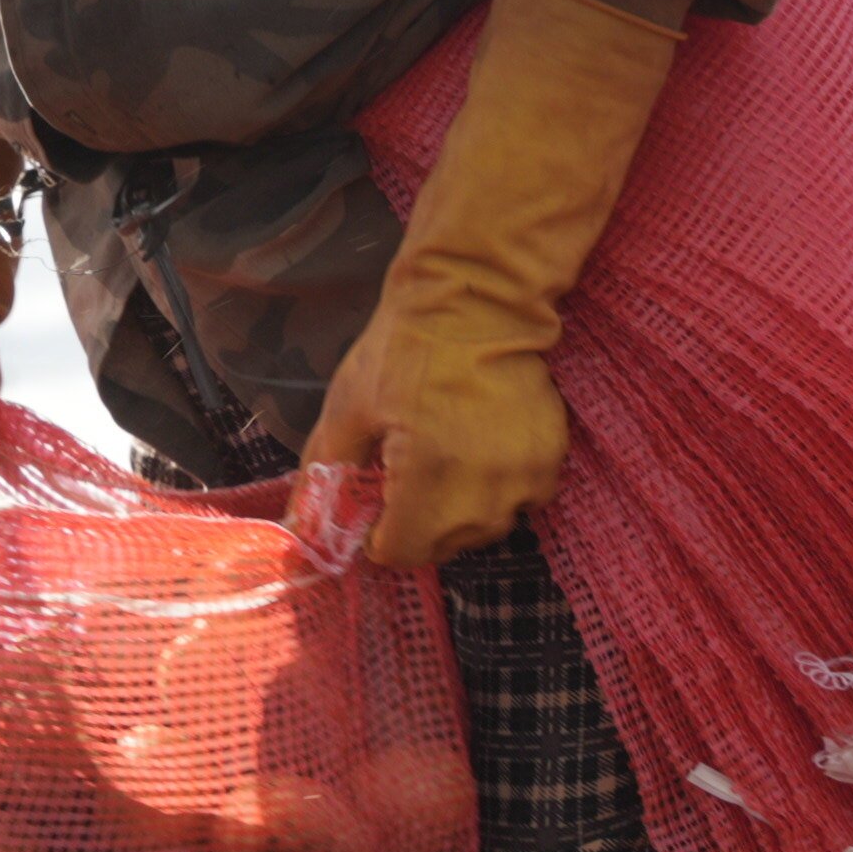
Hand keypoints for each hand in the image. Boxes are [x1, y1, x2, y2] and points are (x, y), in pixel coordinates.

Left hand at [301, 0, 683, 567]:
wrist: (480, 300)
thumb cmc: (405, 350)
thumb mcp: (349, 408)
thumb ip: (325, 476)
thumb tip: (302, 528)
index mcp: (431, 479)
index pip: (401, 551)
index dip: (378, 532)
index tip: (372, 500)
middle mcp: (486, 491)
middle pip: (442, 545)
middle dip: (416, 520)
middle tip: (403, 467)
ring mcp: (525, 479)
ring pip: (482, 528)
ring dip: (457, 509)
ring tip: (440, 452)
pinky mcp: (551, 462)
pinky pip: (516, 502)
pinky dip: (493, 489)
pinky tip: (474, 446)